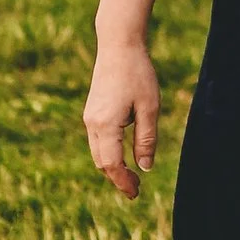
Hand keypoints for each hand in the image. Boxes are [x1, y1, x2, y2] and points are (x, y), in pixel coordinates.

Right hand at [83, 37, 160, 198]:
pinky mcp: (92, 111)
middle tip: (136, 189)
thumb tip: (144, 167)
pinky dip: (108, 153)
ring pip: (98, 152)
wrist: (119, 46)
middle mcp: (93, 124)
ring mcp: (90, 117)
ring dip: (112, 166)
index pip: (112, 164)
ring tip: (132, 175)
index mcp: (106, 125)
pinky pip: (98, 141)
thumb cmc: (138, 74)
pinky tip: (123, 154)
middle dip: (117, 178)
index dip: (123, 182)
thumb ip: (146, 138)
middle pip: (102, 162)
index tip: (135, 193)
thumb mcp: (150, 107)